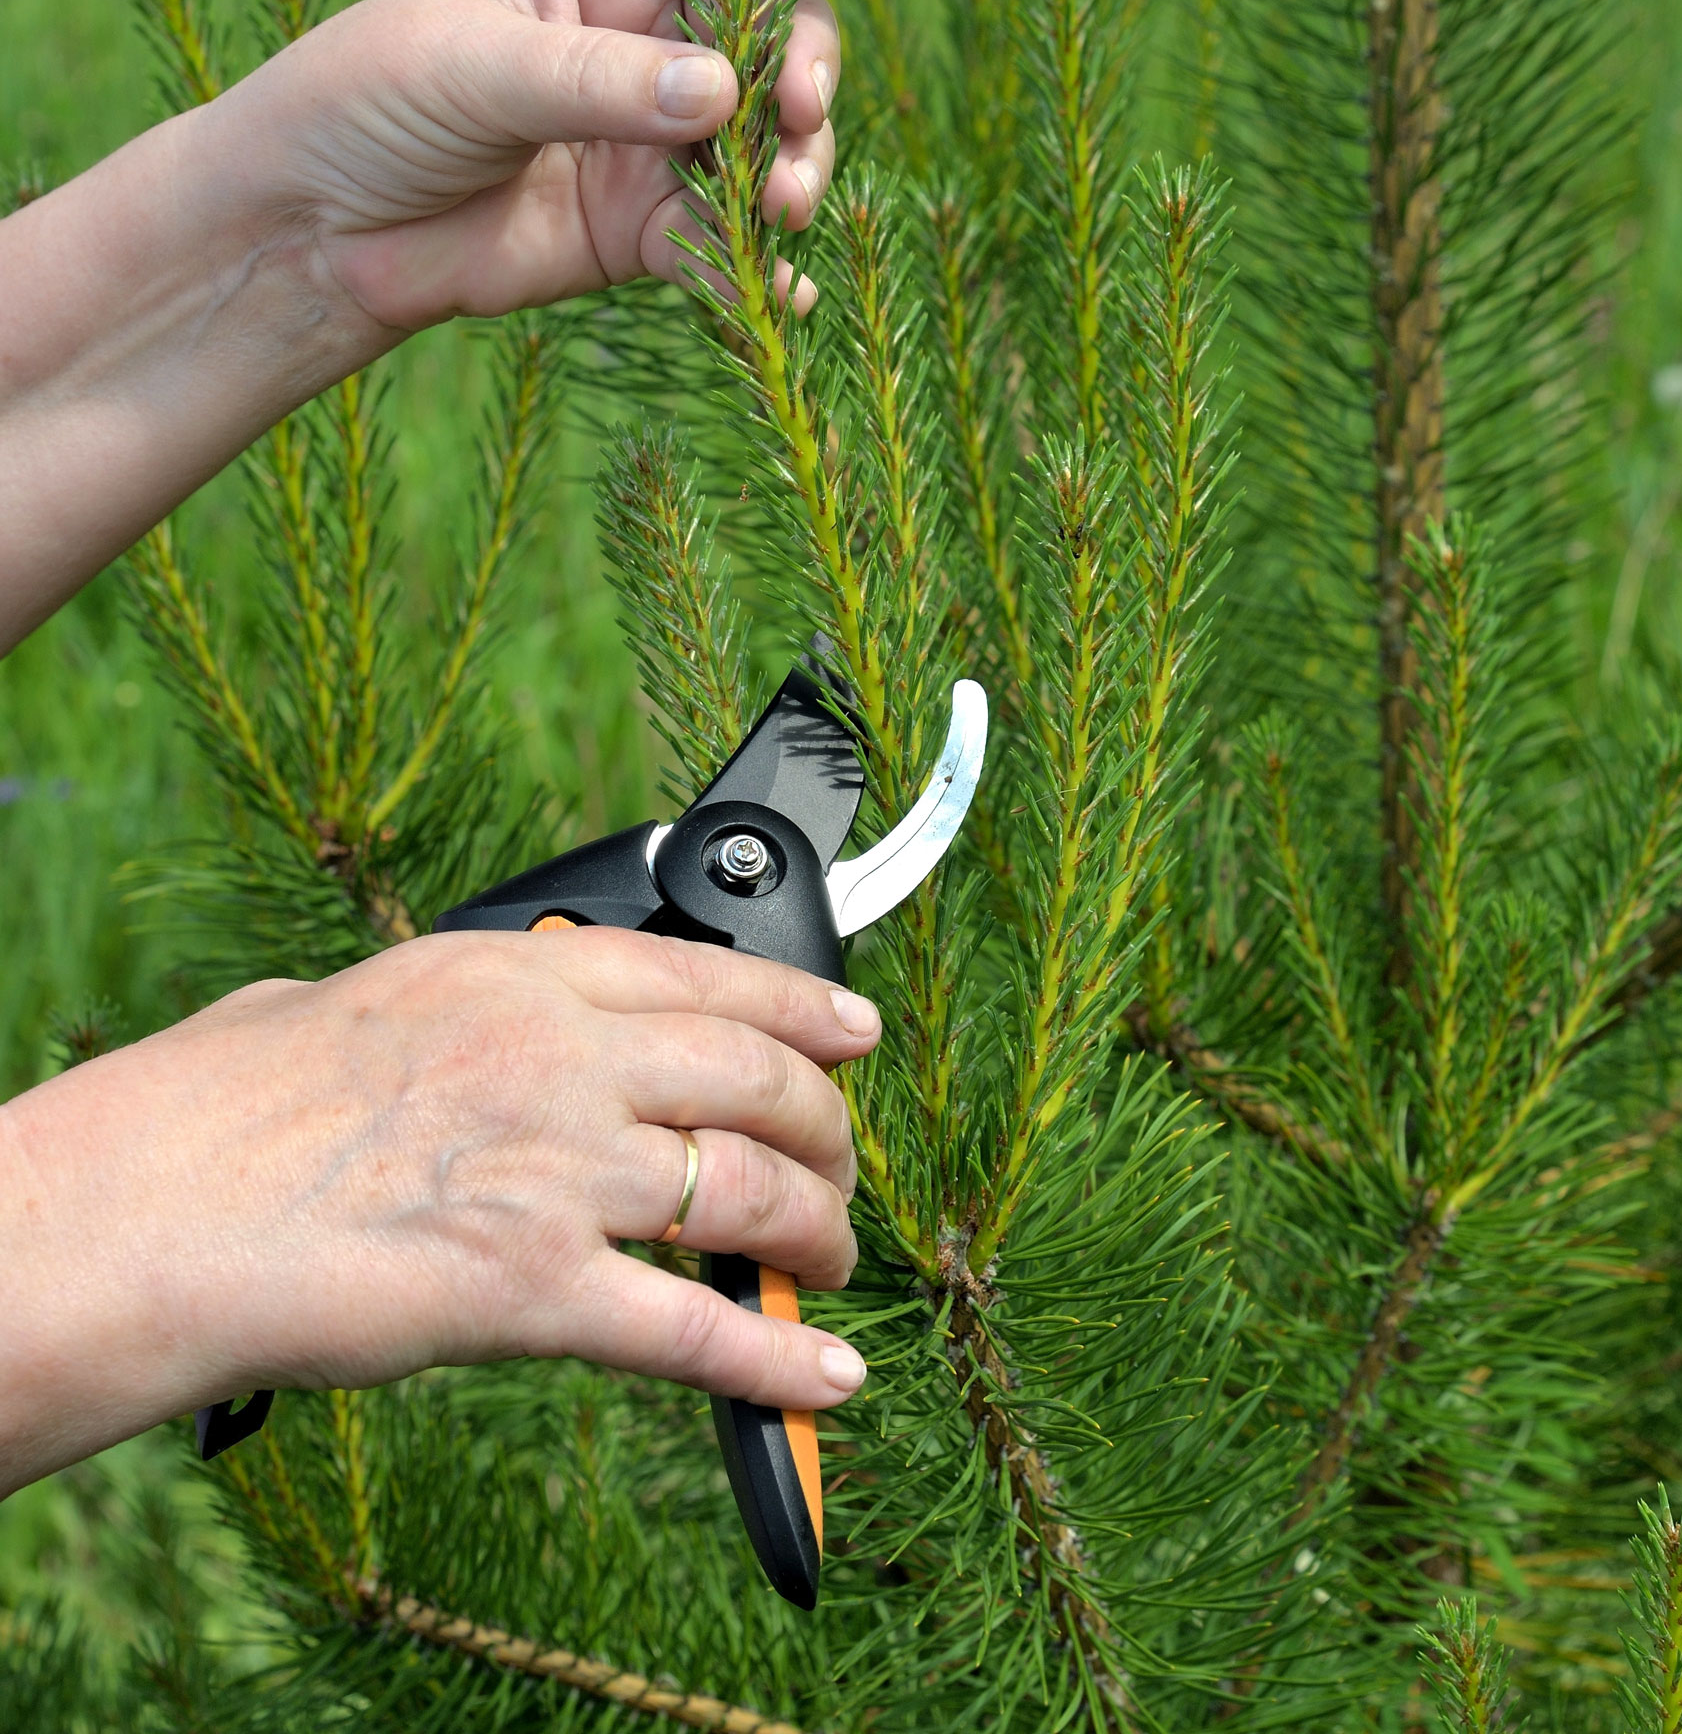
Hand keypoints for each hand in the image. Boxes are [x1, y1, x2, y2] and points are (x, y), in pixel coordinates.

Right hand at [0, 931, 879, 1495]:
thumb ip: (430, 1004)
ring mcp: (557, 1172)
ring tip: (828, 1263)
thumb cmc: (212, 1112)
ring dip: (815, 1235)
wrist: (149, 1209)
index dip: (806, 1010)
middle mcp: (558, 1060)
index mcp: (516, 978)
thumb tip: (442, 1008)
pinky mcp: (535, 1290)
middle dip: (825, 1133)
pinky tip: (828, 1380)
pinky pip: (696, 1331)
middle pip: (760, 1083)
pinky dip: (779, 1362)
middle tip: (838, 1171)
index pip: (708, 979)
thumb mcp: (341, 1002)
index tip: (854, 1030)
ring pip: (750, 1193)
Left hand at [237, 0, 883, 331]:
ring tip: (777, 210)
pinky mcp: (651, 227)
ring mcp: (654, 133)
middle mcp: (643, 33)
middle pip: (773, 26)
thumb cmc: (370, 103)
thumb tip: (724, 95)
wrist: (317, 230)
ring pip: (770, 140)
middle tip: (798, 117)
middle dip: (806, 69)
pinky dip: (763, 269)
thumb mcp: (473, 70)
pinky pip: (731, 243)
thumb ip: (598, 80)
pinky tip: (780, 293)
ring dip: (795, 171)